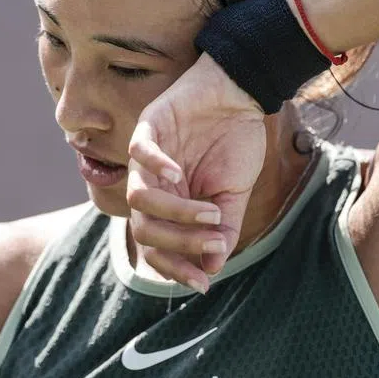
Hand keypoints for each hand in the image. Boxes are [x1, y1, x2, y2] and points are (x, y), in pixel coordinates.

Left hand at [126, 53, 265, 292]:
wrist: (241, 94)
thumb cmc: (236, 142)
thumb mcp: (234, 194)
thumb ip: (221, 228)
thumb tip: (211, 269)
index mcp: (169, 202)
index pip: (156, 246)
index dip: (175, 267)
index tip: (202, 283)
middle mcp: (152, 183)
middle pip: (143, 228)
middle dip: (178, 243)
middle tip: (213, 239)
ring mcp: (147, 155)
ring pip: (137, 197)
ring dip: (174, 212)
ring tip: (209, 209)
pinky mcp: (149, 125)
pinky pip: (138, 152)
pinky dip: (156, 168)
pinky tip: (180, 174)